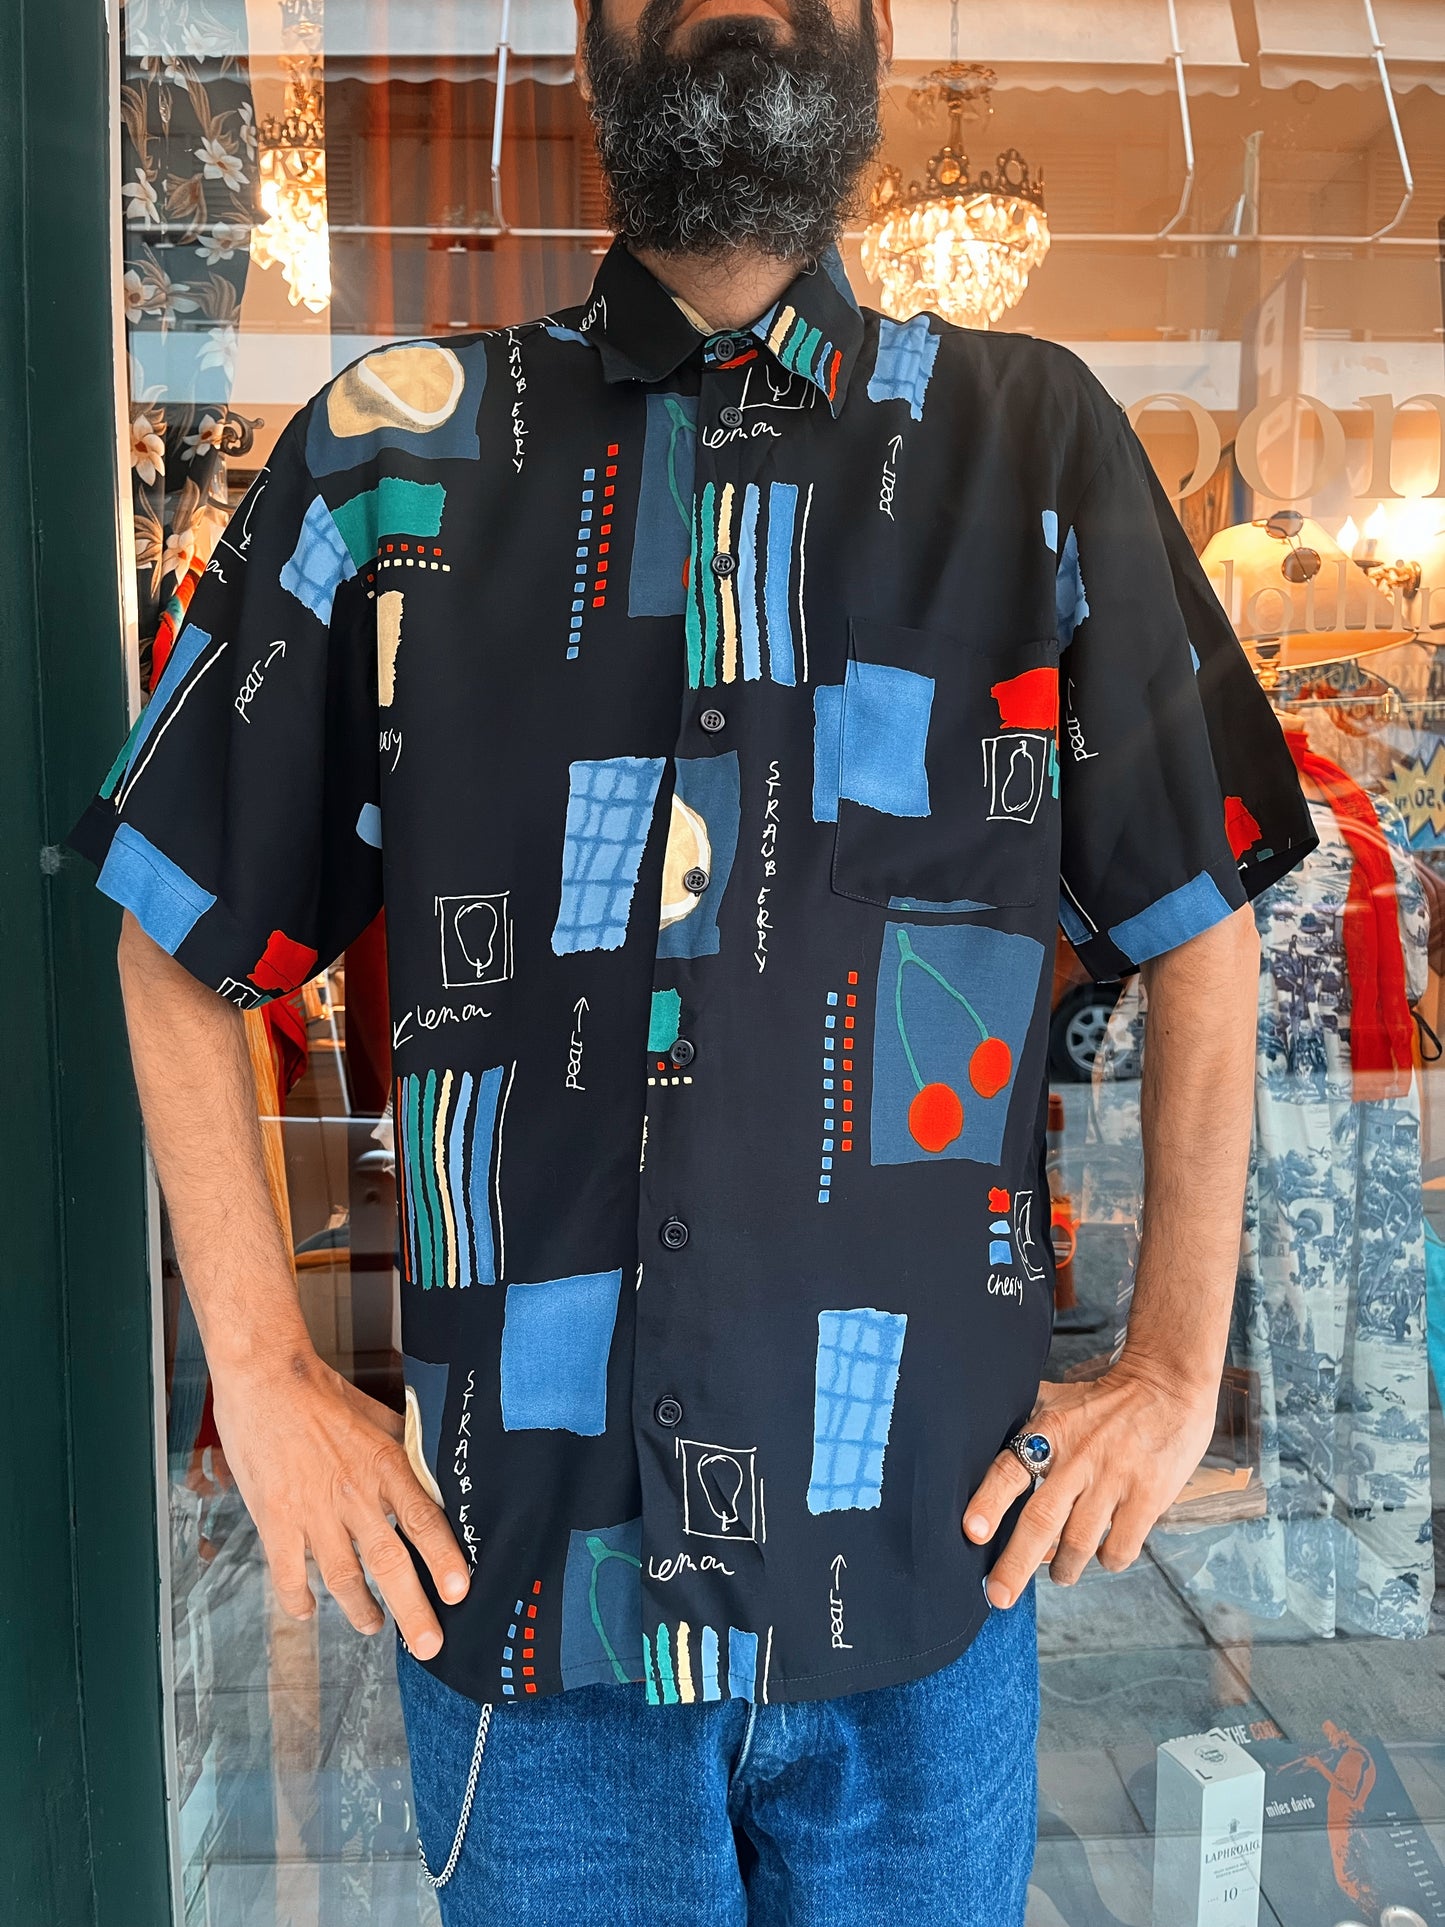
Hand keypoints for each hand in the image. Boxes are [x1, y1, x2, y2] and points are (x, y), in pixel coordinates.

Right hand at [209, 1346, 469, 1657]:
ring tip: (375, 1625)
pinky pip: (289, 1576)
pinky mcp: (274, 1521)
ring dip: (362, 1610)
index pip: (423, 1519)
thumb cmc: (320, 1394)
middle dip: (412, 1610)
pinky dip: (300, 1601)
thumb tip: (434, 1468)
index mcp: (383, 1464)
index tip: (459, 1592)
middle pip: (389, 1561)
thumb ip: (405, 1446)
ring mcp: (312, 1512)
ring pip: (343, 1577)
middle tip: (429, 1646)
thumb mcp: (377, 1415)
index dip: (443, 1558)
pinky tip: (309, 1611)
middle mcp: (353, 1494)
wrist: (264, 1380)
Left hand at [962, 1361, 1216, 1604]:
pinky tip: (1103, 1554)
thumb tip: (985, 1441)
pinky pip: (1120, 1547)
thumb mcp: (1059, 1400)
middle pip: (1040, 1520)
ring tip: (1059, 1574)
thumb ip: (1028, 1424)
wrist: (1169, 1386)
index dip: (989, 1502)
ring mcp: (1114, 1479)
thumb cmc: (1108, 1399)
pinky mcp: (1148, 1497)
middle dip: (1015, 1565)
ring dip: (1063, 1569)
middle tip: (998, 1596)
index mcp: (1049, 1432)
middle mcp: (1078, 1458)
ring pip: (1078, 1543)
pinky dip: (1106, 1560)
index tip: (972, 1532)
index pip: (1010, 1469)